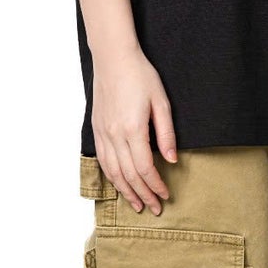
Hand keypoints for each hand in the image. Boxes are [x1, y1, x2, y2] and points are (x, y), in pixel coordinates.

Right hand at [90, 44, 177, 212]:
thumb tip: (171, 160)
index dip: (156, 185)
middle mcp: (114, 135)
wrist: (113, 58)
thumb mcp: (161, 102)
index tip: (166, 195)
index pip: (145, 168)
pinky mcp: (97, 129)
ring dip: (125, 191)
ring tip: (137, 204)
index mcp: (133, 129)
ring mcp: (103, 133)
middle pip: (129, 175)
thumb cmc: (140, 76)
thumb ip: (167, 134)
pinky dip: (111, 176)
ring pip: (113, 171)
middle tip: (155, 209)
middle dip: (143, 194)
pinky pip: (102, 160)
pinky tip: (119, 184)